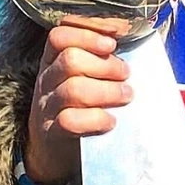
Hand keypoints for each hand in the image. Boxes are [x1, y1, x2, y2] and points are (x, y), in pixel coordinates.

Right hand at [24, 16, 132, 184]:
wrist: (53, 153)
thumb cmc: (80, 107)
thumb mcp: (84, 77)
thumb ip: (102, 59)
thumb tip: (137, 40)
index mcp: (53, 61)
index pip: (59, 35)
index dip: (88, 32)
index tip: (115, 39)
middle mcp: (47, 80)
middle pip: (70, 60)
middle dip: (106, 65)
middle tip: (126, 74)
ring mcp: (47, 107)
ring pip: (73, 89)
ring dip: (108, 91)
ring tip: (126, 96)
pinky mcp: (52, 133)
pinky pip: (70, 121)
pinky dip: (96, 119)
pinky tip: (110, 121)